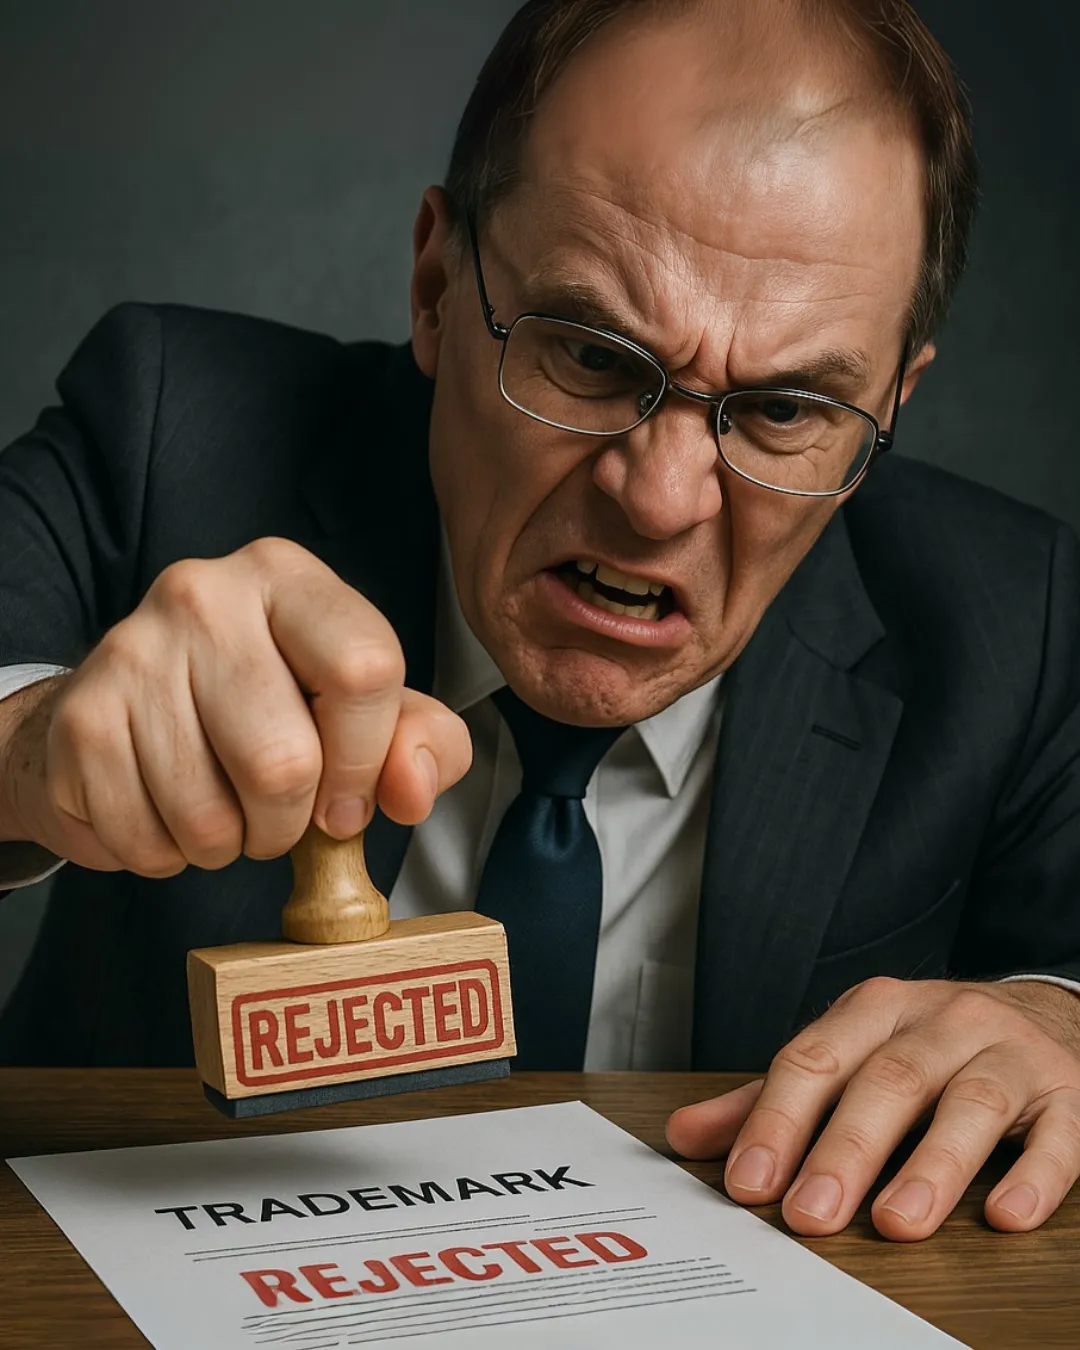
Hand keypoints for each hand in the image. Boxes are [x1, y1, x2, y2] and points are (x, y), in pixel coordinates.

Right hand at [0, 537, 470, 874]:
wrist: (129, 710)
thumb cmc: (271, 709)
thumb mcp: (366, 710)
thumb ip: (423, 743)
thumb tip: (414, 791)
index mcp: (286, 576)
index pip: (364, 670)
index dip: (366, 760)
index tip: (346, 797)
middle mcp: (204, 594)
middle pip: (283, 762)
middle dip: (288, 824)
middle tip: (273, 814)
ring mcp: (131, 651)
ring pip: (209, 816)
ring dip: (225, 846)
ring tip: (220, 811)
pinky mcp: (80, 718)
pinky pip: (144, 839)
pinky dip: (165, 856)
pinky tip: (166, 815)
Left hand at [666, 976, 1079, 1239]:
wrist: (1046, 1016)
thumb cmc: (931, 1047)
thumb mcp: (850, 1056)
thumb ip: (774, 1099)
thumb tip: (685, 1136)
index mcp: (875, 1010)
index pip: (813, 1060)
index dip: (778, 1122)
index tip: (750, 1181)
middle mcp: (941, 1020)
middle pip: (886, 1082)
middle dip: (843, 1151)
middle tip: (810, 1213)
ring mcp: (1009, 1053)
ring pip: (968, 1102)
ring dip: (931, 1165)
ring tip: (897, 1221)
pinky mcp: (1069, 1091)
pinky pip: (1058, 1133)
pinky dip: (1032, 1174)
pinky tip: (1004, 1214)